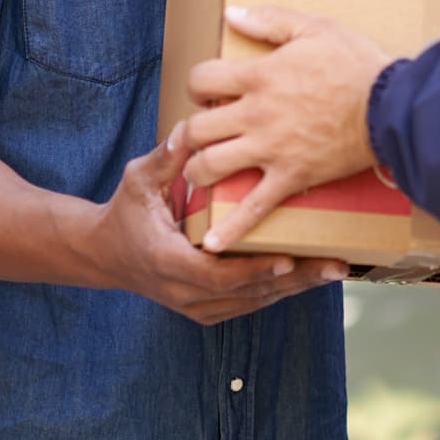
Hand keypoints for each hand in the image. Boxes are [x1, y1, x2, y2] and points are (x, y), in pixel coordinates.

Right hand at [74, 123, 347, 324]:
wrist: (104, 254)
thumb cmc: (125, 211)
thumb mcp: (138, 180)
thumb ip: (164, 159)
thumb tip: (186, 130)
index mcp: (166, 261)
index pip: (216, 275)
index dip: (254, 271)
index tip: (289, 259)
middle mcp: (182, 291)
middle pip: (246, 294)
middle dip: (293, 280)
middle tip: (334, 265)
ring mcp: (194, 306)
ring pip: (252, 302)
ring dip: (294, 288)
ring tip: (334, 269)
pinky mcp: (205, 308)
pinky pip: (247, 303)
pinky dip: (279, 291)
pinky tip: (310, 276)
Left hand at [179, 5, 394, 251]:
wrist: (393, 108)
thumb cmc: (357, 64)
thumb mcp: (315, 28)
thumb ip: (270, 20)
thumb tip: (231, 14)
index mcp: (259, 75)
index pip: (201, 80)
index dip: (197, 85)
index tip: (208, 91)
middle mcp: (255, 114)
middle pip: (195, 128)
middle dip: (187, 133)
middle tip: (195, 136)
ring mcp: (271, 149)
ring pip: (211, 167)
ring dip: (198, 172)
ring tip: (200, 172)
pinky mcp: (291, 177)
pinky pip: (254, 208)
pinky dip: (231, 229)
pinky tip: (213, 242)